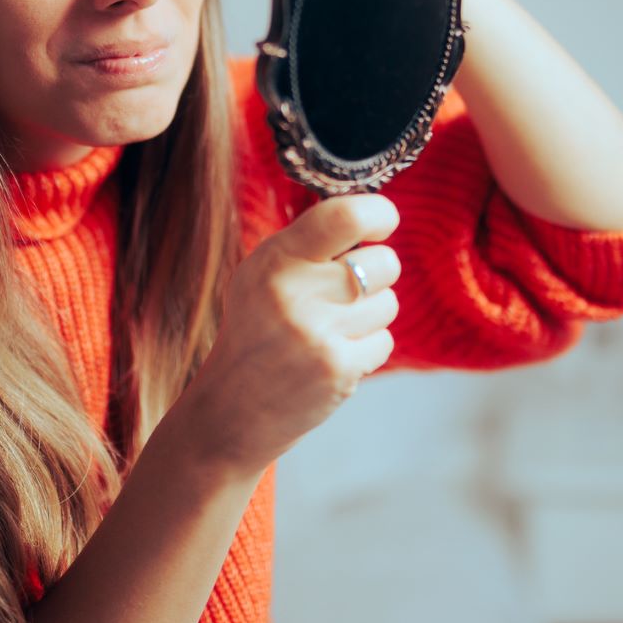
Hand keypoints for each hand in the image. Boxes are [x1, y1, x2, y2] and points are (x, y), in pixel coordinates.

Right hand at [169, 192, 401, 477]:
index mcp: (276, 259)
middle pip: (384, 262)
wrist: (233, 408)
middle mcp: (294, 293)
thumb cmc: (256, 330)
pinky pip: (384, 341)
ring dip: (371, 314)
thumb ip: (307, 245)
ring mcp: (317, 334)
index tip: (382, 222)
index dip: (378, 214)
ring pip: (388, 303)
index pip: (345, 217)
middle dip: (378, 273)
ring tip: (333, 328)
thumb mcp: (260, 275)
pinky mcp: (337, 370)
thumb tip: (369, 216)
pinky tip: (335, 354)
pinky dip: (368, 348)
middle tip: (349, 290)